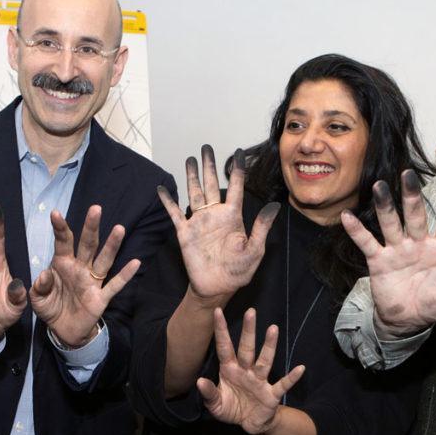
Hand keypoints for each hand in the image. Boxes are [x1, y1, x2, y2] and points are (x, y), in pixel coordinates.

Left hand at [31, 205, 139, 347]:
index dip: (60, 228)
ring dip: (111, 245)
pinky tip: (135, 263)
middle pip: (87, 245)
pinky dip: (125, 275)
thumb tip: (44, 274)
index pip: (63, 242)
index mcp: (62, 264)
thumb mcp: (37, 299)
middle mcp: (79, 269)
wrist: (63, 331)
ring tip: (119, 229)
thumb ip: (39, 287)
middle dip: (91, 227)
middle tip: (95, 209)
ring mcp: (92, 282)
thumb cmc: (51, 308)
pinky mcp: (100, 298)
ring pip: (103, 260)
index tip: (55, 213)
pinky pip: (114, 285)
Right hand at [159, 144, 278, 305]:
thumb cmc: (239, 271)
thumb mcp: (255, 249)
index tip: (238, 152)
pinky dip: (168, 201)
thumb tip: (274, 206)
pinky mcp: (185, 232)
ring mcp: (199, 222)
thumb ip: (261, 227)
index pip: (236, 187)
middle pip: (212, 184)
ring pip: (195, 193)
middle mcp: (215, 214)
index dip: (237, 169)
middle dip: (209, 165)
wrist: (218, 287)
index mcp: (233, 216)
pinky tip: (162, 189)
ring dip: (192, 176)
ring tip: (190, 159)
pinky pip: (175, 213)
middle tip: (206, 147)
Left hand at [197, 307, 303, 434]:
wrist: (249, 424)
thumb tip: (200, 381)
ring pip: (264, 361)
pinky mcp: (271, 394)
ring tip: (273, 329)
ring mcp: (260, 381)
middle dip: (248, 331)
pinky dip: (291, 378)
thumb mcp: (215, 405)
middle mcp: (246, 371)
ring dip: (269, 346)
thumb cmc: (231, 409)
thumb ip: (208, 394)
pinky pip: (283, 384)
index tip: (217, 311)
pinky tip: (300, 368)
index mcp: (230, 370)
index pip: (224, 347)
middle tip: (250, 312)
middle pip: (247, 349)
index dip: (221, 330)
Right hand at [341, 172, 435, 338]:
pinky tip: (347, 216)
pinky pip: (367, 243)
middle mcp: (419, 243)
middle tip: (408, 175)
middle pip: (415, 216)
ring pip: (391, 223)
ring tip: (379, 186)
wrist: (407, 321)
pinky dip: (357, 230)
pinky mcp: (379, 260)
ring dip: (385, 206)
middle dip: (411, 196)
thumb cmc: (435, 304)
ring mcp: (398, 250)